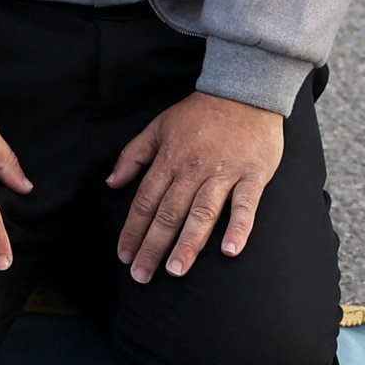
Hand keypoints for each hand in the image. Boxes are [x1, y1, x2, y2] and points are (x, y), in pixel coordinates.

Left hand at [105, 92, 286, 282]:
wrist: (244, 89)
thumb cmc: (199, 112)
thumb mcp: (158, 126)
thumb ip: (133, 155)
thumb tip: (111, 182)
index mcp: (169, 159)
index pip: (145, 201)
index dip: (133, 230)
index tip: (124, 256)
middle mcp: (193, 169)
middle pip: (168, 213)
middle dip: (153, 246)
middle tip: (142, 275)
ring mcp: (224, 173)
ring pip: (202, 213)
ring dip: (188, 243)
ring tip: (175, 270)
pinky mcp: (253, 174)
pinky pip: (246, 204)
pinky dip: (239, 227)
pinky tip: (230, 250)